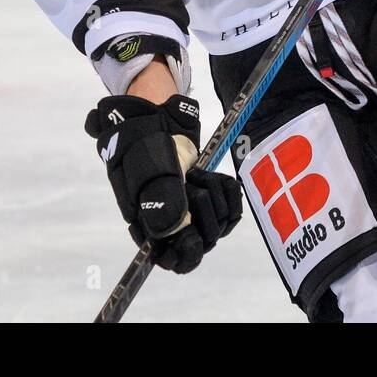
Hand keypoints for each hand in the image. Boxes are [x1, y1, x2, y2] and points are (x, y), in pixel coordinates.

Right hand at [84, 94, 242, 272]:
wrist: (157, 115)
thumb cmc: (143, 143)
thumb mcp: (146, 168)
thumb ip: (158, 199)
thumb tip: (170, 231)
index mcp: (149, 225)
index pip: (172, 260)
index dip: (186, 253)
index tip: (192, 234)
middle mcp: (174, 223)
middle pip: (202, 242)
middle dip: (202, 213)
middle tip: (190, 184)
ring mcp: (194, 210)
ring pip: (220, 224)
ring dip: (213, 196)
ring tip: (197, 173)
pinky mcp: (212, 196)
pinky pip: (234, 207)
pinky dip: (228, 191)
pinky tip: (214, 175)